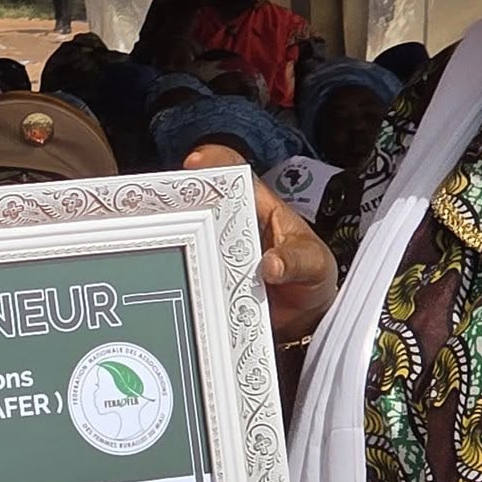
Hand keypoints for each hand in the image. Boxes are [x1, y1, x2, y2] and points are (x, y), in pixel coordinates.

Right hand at [182, 145, 336, 340]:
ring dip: (178, 243)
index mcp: (260, 206)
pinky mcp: (211, 282)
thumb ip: (297, 261)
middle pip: (199, 204)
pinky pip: (193, 277)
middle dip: (181, 203)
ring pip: (190, 240)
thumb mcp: (314, 264)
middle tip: (167, 209)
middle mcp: (232, 226)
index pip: (235, 173)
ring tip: (167, 246)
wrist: (305, 319)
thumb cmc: (312, 277)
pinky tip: (177, 282)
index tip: (196, 164)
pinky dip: (183, 279)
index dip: (214, 162)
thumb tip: (271, 265)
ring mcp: (218, 254)